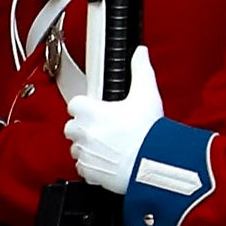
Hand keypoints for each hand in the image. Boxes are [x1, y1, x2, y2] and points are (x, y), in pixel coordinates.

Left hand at [65, 45, 164, 191]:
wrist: (152, 164)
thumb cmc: (148, 132)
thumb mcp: (146, 94)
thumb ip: (140, 70)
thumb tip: (139, 54)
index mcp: (89, 112)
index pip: (75, 103)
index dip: (86, 105)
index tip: (97, 108)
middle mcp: (81, 132)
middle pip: (73, 126)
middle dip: (85, 126)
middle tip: (105, 127)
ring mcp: (83, 153)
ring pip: (77, 147)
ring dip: (88, 145)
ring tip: (110, 144)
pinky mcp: (87, 171)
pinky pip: (82, 166)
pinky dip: (92, 164)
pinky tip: (109, 160)